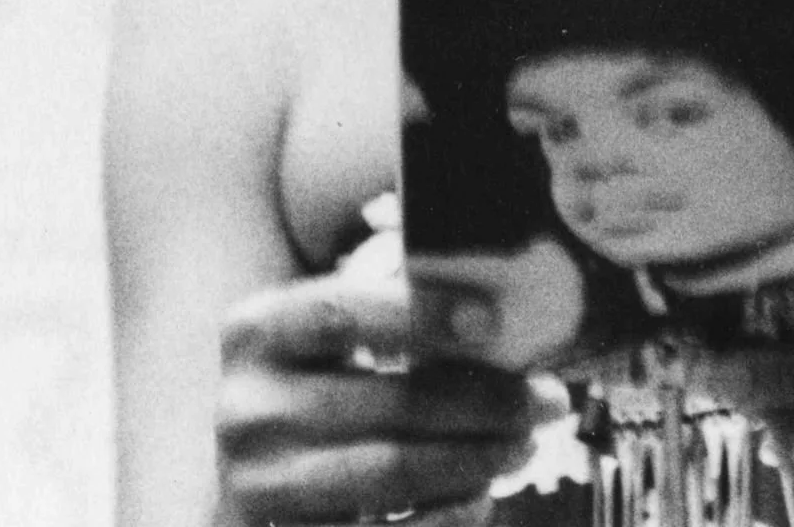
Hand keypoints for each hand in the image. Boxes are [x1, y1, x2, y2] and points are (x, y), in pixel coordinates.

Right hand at [216, 274, 552, 524]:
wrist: (253, 478)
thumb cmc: (314, 382)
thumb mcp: (328, 333)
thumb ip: (391, 303)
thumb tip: (499, 290)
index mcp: (255, 332)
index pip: (341, 313)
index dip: (419, 316)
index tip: (494, 321)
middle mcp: (245, 410)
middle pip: (384, 402)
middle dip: (482, 402)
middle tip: (548, 399)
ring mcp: (258, 487)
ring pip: (388, 473)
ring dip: (474, 459)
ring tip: (525, 443)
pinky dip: (443, 516)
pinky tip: (481, 494)